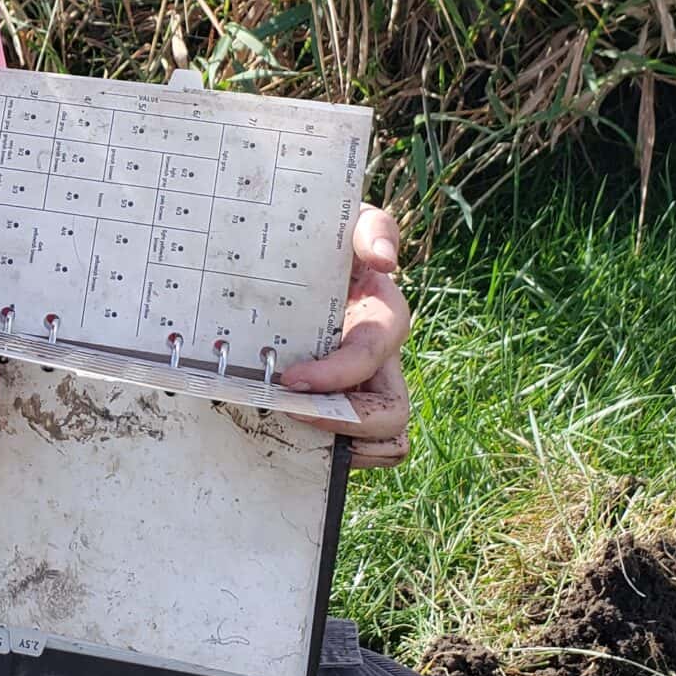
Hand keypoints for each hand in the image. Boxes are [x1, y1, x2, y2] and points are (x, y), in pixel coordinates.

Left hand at [276, 204, 411, 470]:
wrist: (294, 259)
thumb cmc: (325, 240)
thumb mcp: (350, 221)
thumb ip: (372, 227)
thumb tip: (384, 260)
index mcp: (382, 319)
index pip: (371, 356)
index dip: (337, 375)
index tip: (290, 378)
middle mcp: (380, 362)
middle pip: (392, 415)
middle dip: (344, 424)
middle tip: (289, 413)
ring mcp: (362, 391)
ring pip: (382, 442)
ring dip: (339, 447)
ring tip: (287, 433)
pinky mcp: (338, 409)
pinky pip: (352, 450)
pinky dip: (326, 454)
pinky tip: (282, 437)